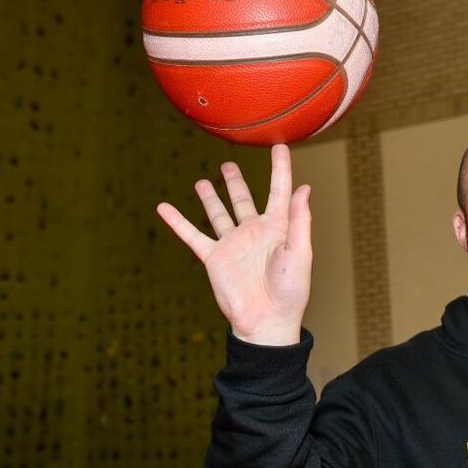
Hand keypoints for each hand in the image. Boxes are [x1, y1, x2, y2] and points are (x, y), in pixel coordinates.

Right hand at [156, 144, 311, 345]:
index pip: (279, 191)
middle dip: (235, 183)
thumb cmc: (290, 291)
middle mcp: (254, 232)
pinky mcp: (214, 257)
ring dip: (211, 198)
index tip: (280, 146)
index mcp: (279, 228)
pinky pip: (192, 235)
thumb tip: (305, 188)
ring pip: (219, 213)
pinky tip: (163, 207)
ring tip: (204, 182)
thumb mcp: (300, 252)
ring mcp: (233, 244)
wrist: (266, 321)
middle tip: (228, 164)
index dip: (280, 169)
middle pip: (243, 200)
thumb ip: (300, 220)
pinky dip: (177, 221)